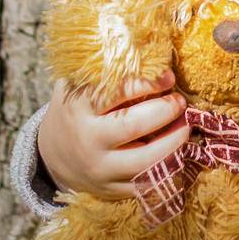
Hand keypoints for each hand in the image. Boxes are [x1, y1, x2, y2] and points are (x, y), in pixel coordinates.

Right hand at [37, 70, 189, 200]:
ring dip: (174, 142)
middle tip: (180, 101)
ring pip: (145, 161)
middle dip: (166, 110)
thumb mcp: (79, 83)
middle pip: (134, 125)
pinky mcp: (110, 190)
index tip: (168, 76)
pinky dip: (167, 168)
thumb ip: (106, 68)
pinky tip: (178, 151)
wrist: (52, 153)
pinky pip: (146, 184)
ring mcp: (99, 169)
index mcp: (78, 107)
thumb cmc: (76, 109)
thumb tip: (146, 50)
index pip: (118, 92)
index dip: (149, 82)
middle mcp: (87, 140)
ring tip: (186, 126)